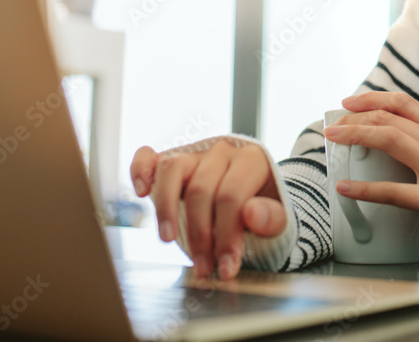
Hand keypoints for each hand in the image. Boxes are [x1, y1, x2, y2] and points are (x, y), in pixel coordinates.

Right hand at [130, 139, 285, 279]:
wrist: (256, 199)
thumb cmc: (265, 210)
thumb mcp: (278, 219)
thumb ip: (271, 217)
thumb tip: (251, 214)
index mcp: (252, 160)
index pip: (232, 196)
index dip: (227, 235)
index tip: (225, 267)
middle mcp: (223, 151)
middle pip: (201, 189)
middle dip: (200, 234)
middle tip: (203, 267)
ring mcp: (196, 153)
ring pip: (172, 169)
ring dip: (166, 208)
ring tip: (168, 240)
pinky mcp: (173, 159)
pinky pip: (150, 156)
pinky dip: (140, 170)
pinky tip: (141, 191)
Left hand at [322, 91, 418, 232]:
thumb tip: (385, 139)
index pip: (404, 103)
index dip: (372, 98)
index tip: (350, 102)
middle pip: (390, 118)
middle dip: (356, 118)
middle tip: (334, 126)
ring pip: (390, 139)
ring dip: (356, 135)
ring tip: (334, 140)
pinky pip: (392, 191)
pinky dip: (364, 189)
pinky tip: (346, 187)